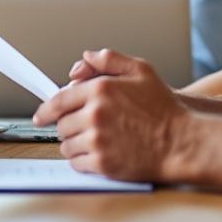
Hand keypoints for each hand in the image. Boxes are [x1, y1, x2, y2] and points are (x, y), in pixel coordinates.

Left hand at [33, 49, 190, 182]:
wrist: (181, 143)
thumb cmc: (164, 109)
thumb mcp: (142, 71)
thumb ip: (110, 59)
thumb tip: (86, 58)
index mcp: (100, 90)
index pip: (59, 99)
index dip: (46, 110)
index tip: (41, 116)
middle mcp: (95, 114)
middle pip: (61, 124)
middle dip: (69, 125)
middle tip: (85, 126)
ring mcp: (97, 140)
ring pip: (66, 144)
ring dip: (75, 143)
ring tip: (96, 140)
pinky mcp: (102, 163)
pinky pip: (76, 162)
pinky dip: (82, 160)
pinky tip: (98, 153)